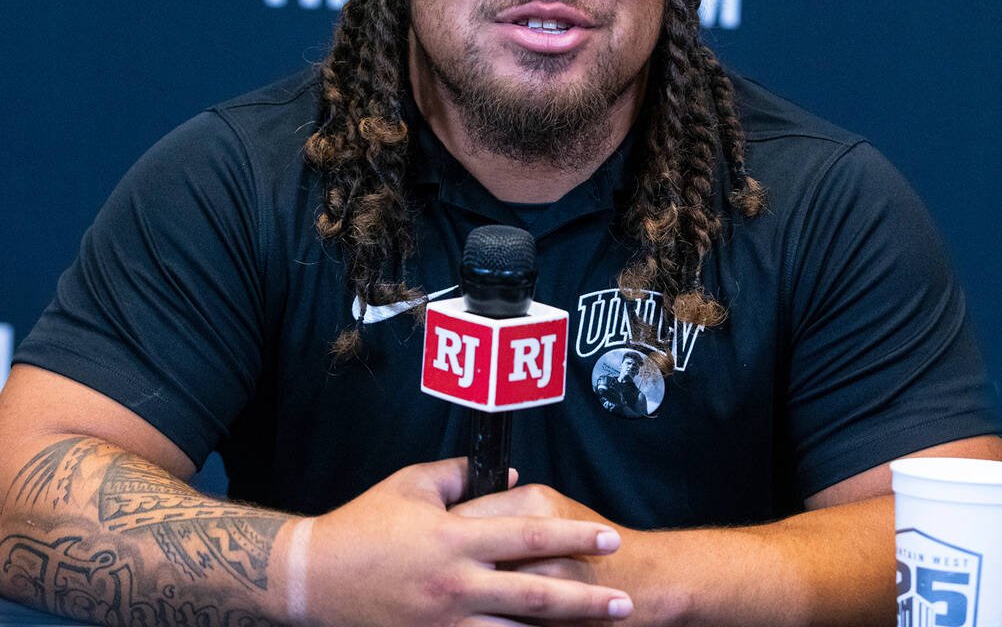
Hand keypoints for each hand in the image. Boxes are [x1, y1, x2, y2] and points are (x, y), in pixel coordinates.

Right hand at [306, 458, 633, 626]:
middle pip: (536, 598)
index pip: (529, 537)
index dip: (574, 539)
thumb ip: (462, 474)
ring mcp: (444, 626)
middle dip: (586, 601)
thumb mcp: (412, 485)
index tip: (609, 541)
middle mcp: (456, 586)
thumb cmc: (365, 525)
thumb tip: (511, 477)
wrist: (316, 579)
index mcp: (455, 538)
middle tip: (626, 602)